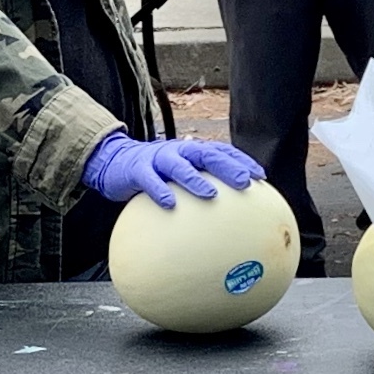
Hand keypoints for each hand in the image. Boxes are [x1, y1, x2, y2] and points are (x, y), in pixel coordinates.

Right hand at [82, 134, 265, 209]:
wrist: (113, 162)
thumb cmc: (152, 175)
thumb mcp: (175, 178)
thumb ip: (196, 191)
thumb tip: (224, 222)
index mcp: (190, 152)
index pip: (221, 151)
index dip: (241, 160)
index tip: (260, 176)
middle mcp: (177, 151)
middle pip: (206, 154)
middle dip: (227, 166)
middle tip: (244, 182)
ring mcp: (157, 158)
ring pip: (179, 164)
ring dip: (195, 178)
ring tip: (211, 194)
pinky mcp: (137, 169)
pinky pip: (149, 180)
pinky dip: (160, 190)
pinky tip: (171, 204)